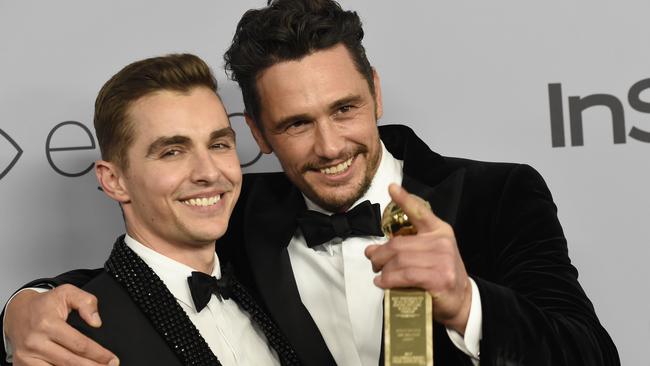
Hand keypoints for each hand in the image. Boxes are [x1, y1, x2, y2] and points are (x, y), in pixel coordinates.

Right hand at [4, 285, 118, 365]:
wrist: (17, 312)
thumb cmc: (44, 305)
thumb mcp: (67, 293)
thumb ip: (86, 302)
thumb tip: (96, 322)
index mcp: (48, 324)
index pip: (79, 345)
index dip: (99, 354)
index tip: (112, 359)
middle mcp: (36, 342)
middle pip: (71, 362)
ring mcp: (27, 356)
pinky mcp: (22, 364)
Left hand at [365, 184, 471, 333]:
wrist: (462, 300)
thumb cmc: (440, 275)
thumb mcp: (430, 253)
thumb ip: (406, 247)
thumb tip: (372, 250)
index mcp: (439, 231)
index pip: (420, 212)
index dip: (404, 200)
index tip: (392, 188)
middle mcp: (441, 243)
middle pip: (398, 244)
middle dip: (379, 254)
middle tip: (372, 261)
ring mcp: (442, 261)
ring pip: (399, 261)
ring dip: (383, 270)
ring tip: (379, 275)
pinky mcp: (438, 279)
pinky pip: (405, 275)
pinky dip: (389, 280)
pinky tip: (382, 283)